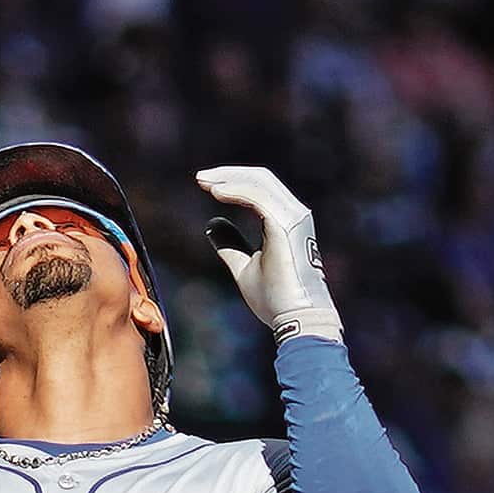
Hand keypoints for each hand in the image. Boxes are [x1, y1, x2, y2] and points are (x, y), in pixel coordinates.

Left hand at [197, 166, 343, 343]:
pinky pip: (258, 198)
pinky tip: (216, 192)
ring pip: (260, 183)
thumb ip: (230, 244)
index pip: (260, 188)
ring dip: (229, 178)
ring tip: (203, 182)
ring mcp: (293, 218)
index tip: (206, 185)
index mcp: (285, 221)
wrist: (294, 318)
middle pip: (260, 178)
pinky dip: (235, 191)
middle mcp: (293, 214)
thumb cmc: (274, 297)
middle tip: (199, 178)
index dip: (233, 181)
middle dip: (228, 174)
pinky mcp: (285, 226)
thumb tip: (212, 222)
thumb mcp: (244, 266)